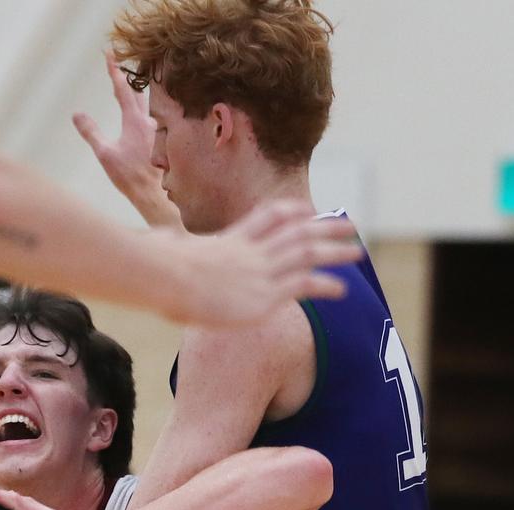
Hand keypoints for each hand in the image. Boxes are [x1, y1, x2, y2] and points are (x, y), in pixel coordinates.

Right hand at [73, 52, 181, 227]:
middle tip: (122, 64)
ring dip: (142, 91)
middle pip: (141, 90)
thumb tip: (77, 114)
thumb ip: (91, 132)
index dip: (114, 71)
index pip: (123, 89)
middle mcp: (151, 120)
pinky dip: (151, 108)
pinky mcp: (165, 140)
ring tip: (136, 82)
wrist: (156, 194)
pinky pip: (158, 117)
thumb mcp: (105, 154)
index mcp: (135, 120)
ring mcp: (160, 130)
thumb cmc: (130, 176)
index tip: (109, 54)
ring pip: (152, 103)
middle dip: (130, 76)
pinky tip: (151, 113)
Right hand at [167, 200, 362, 326]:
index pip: (265, 219)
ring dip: (335, 251)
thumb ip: (168, 244)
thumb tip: (158, 240)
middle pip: (295, 232)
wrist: (165, 277)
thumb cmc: (155, 267)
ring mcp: (259, 271)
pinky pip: (303, 285)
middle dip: (324, 228)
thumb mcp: (165, 250)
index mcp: (228, 242)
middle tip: (349, 225)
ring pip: (307, 253)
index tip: (306, 210)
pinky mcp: (264, 294)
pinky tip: (341, 289)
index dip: (289, 212)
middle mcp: (250, 253)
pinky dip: (324, 284)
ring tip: (358, 252)